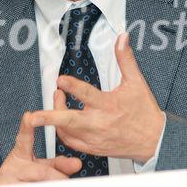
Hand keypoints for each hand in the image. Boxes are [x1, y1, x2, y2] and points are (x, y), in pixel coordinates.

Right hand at [0, 112, 81, 185]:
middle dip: (59, 178)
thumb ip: (58, 164)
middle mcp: (14, 165)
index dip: (27, 127)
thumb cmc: (25, 176)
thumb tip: (77, 164)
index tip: (29, 117)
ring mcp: (9, 181)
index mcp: (21, 153)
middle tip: (67, 182)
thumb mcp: (41, 166)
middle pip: (43, 171)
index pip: (24, 138)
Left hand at [31, 33, 164, 162]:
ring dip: (55, 118)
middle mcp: (99, 124)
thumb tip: (122, 37)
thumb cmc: (144, 112)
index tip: (60, 80)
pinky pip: (71, 143)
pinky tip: (61, 121)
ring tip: (56, 100)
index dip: (72, 87)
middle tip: (32, 116)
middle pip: (69, 121)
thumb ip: (125, 58)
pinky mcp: (93, 149)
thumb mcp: (136, 82)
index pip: (87, 95)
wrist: (154, 141)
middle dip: (48, 118)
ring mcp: (94, 139)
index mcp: (109, 106)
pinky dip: (62, 132)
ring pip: (66, 132)